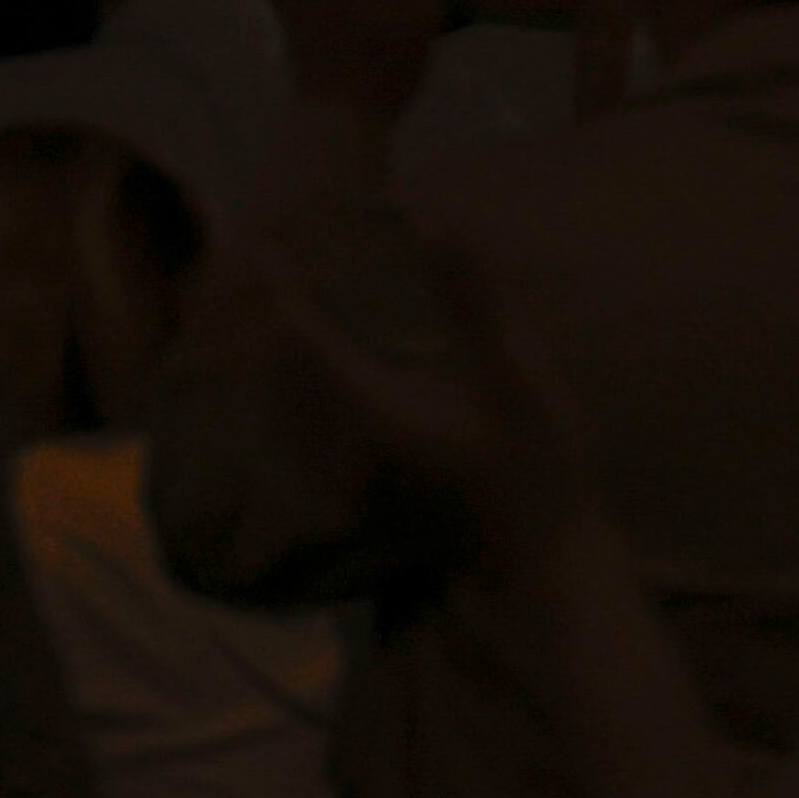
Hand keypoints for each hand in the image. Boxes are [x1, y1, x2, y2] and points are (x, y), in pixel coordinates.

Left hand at [254, 215, 598, 584]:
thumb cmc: (542, 477)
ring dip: (270, 368)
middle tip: (253, 275)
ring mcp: (349, 488)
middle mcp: (345, 454)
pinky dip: (289, 408)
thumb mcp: (520, 379)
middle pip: (275, 381)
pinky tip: (300, 399)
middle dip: (261, 326)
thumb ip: (476, 301)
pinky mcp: (363, 507)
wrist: (545, 576)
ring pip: (281, 420)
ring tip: (269, 326)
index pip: (305, 340)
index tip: (262, 246)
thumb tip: (444, 221)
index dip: (280, 290)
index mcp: (375, 416)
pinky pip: (300, 449)